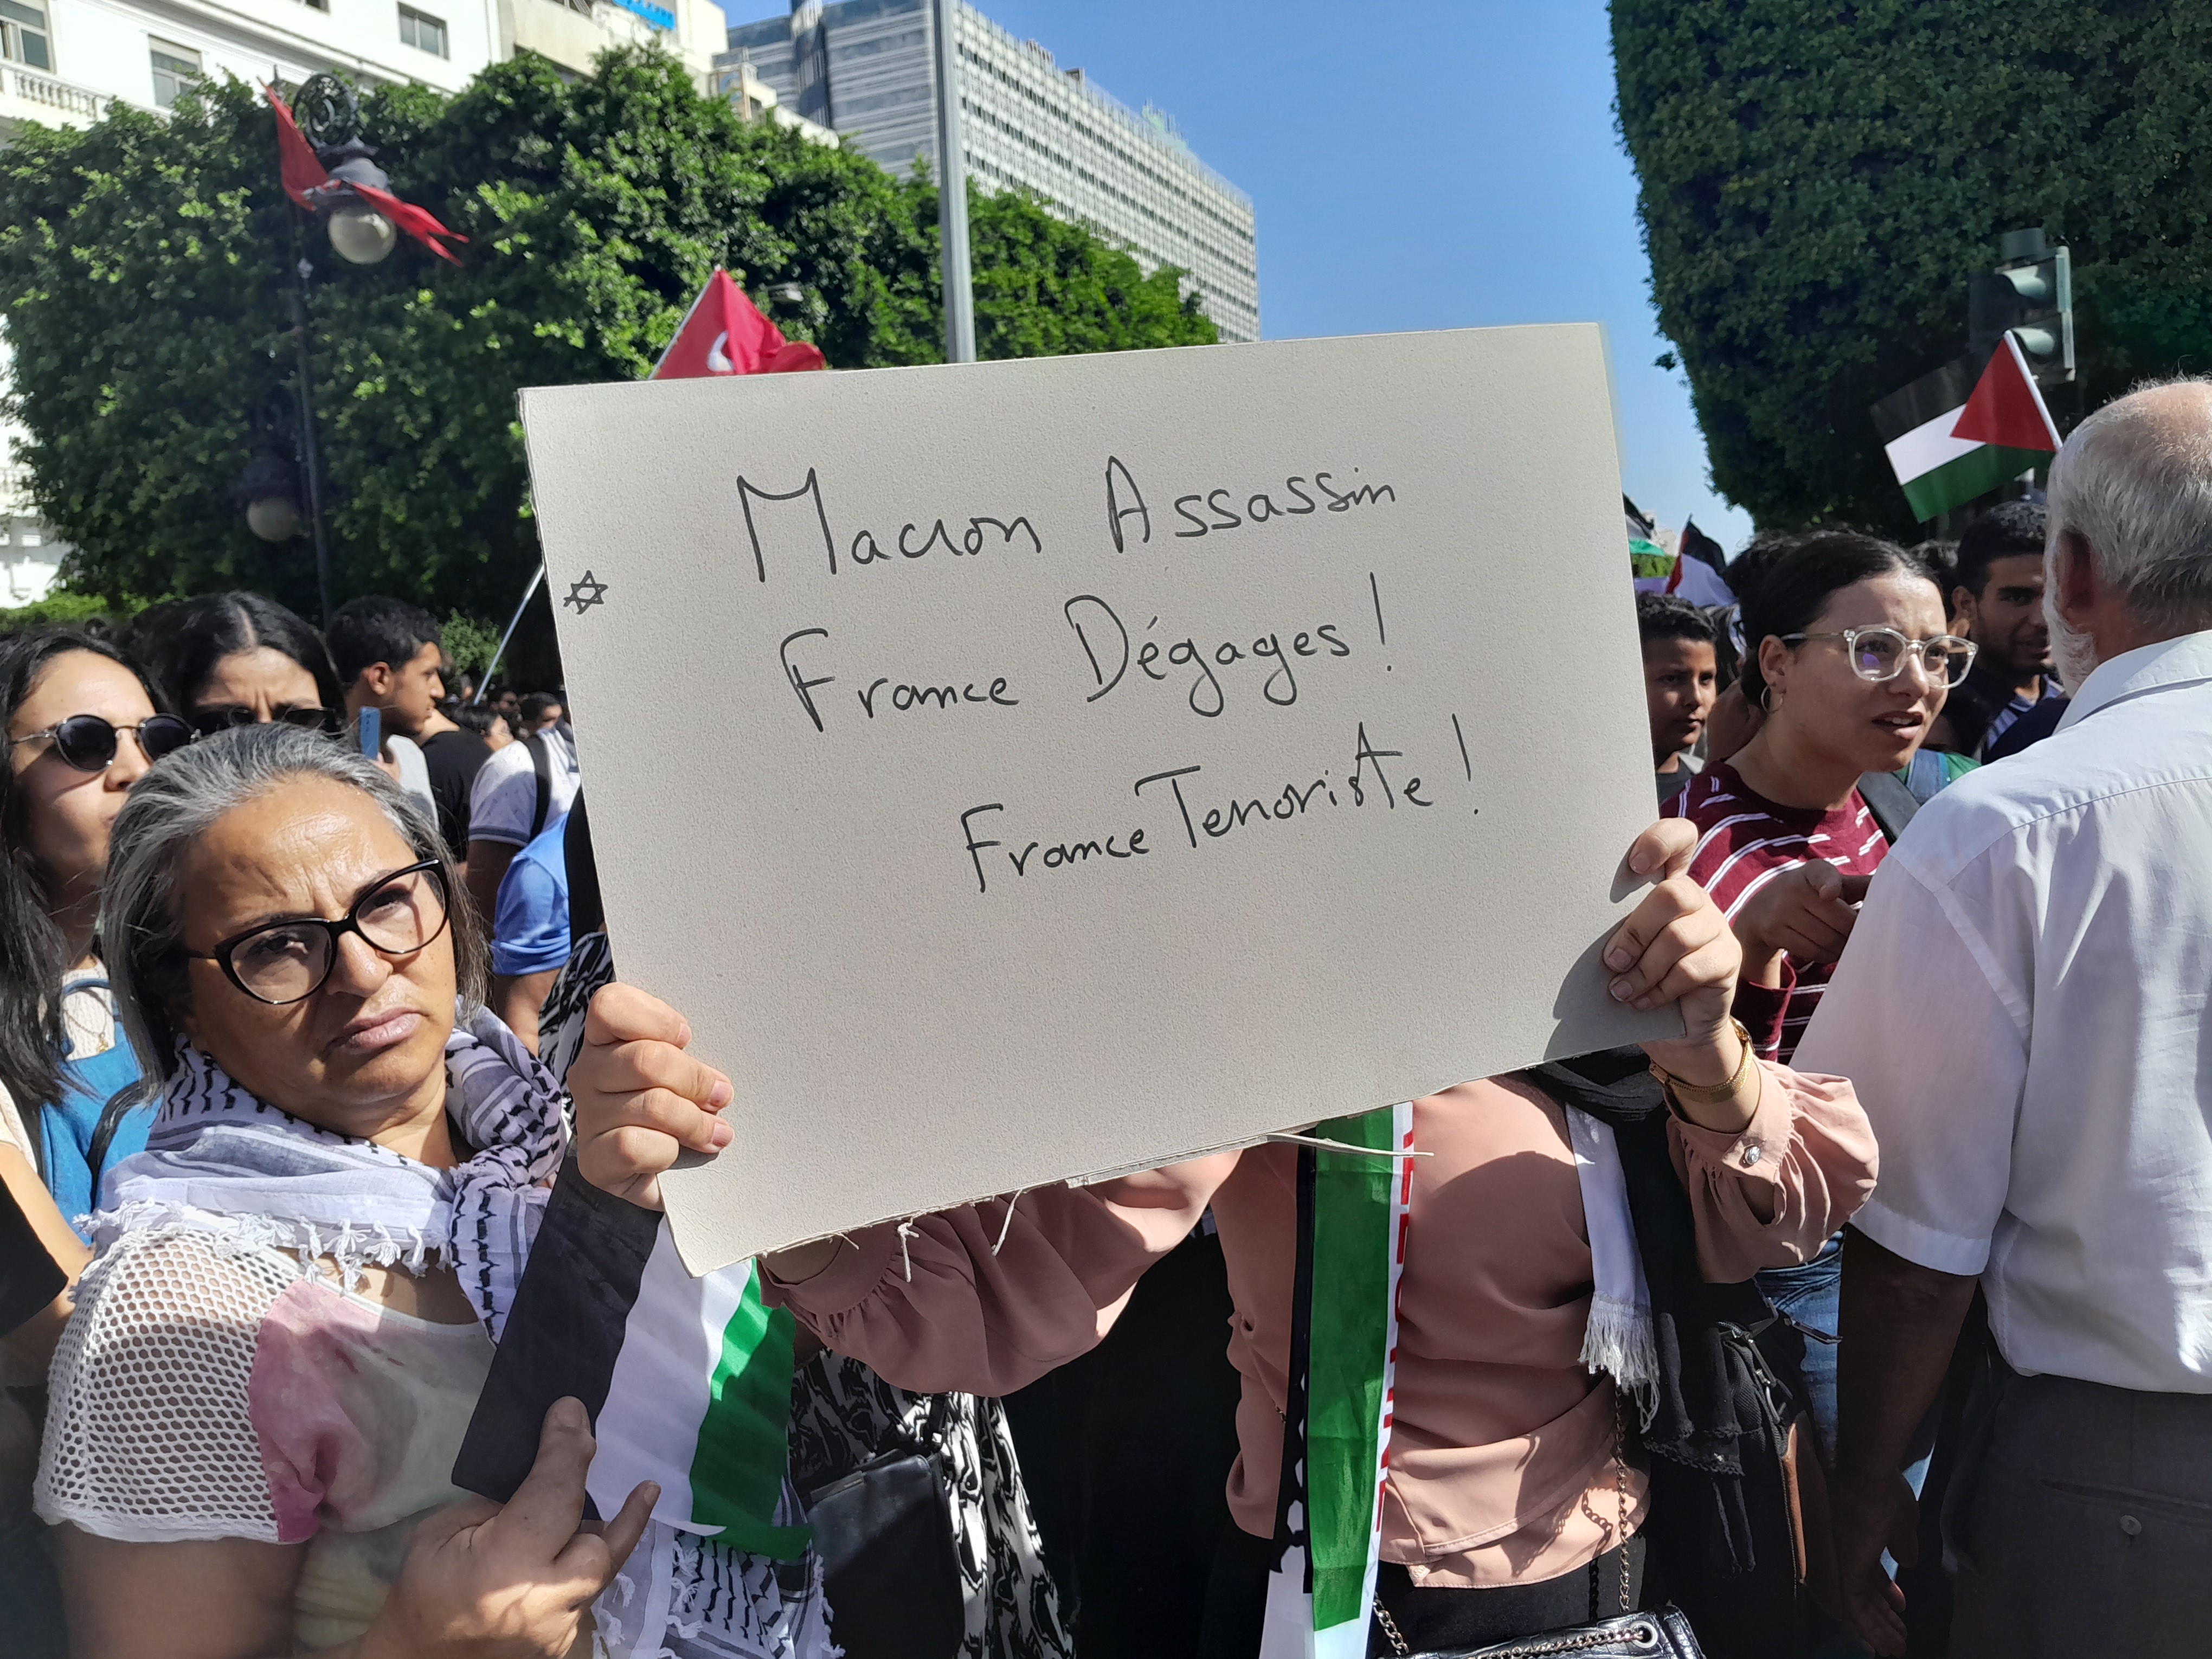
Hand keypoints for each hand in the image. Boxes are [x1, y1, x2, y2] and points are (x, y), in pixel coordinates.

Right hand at [361, 1399, 655, 1658]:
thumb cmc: (425, 1589)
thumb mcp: (442, 1534)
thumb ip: (499, 1504)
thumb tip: (546, 1473)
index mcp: (503, 1568)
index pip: (552, 1496)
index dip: (565, 1448)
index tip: (571, 1410)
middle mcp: (540, 1603)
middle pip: (599, 1549)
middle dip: (617, 1510)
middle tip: (631, 1476)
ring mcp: (556, 1631)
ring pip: (602, 1575)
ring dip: (616, 1534)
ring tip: (642, 1494)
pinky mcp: (562, 1644)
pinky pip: (586, 1596)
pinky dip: (587, 1565)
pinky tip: (588, 1542)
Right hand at [570, 984, 732, 1210]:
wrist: (670, 1170)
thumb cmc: (680, 1104)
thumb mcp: (686, 1068)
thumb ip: (691, 1055)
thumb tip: (716, 1081)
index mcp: (605, 1038)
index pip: (609, 1006)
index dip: (656, 1019)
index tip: (686, 1038)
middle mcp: (588, 1072)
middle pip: (645, 1060)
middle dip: (695, 1080)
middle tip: (721, 1095)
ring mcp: (588, 1116)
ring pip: (650, 1105)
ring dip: (694, 1121)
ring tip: (716, 1132)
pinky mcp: (593, 1160)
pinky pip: (633, 1146)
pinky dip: (667, 1150)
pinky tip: (679, 1153)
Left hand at [1605, 821, 1741, 1058]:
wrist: (1674, 1032)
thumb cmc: (1638, 981)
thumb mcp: (1622, 950)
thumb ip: (1614, 929)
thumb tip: (1585, 929)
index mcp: (1667, 884)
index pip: (1679, 838)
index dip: (1661, 840)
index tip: (1635, 864)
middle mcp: (1696, 899)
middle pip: (1673, 893)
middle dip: (1635, 931)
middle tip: (1612, 961)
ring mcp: (1716, 927)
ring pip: (1679, 936)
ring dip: (1643, 969)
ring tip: (1622, 990)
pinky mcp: (1728, 959)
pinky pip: (1691, 969)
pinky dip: (1660, 988)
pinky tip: (1643, 1001)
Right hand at [1730, 861, 1868, 985]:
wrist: (1761, 911)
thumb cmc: (1808, 895)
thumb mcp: (1828, 883)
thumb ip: (1859, 885)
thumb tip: (1899, 886)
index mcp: (1813, 871)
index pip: (1823, 875)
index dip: (1829, 885)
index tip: (1829, 894)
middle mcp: (1794, 888)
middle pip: (1839, 921)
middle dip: (1856, 933)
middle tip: (1865, 938)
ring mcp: (1781, 911)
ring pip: (1827, 939)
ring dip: (1843, 948)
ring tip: (1847, 945)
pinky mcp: (1775, 931)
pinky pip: (1812, 951)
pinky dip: (1827, 956)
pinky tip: (1830, 951)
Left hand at [1830, 1465, 1916, 1655]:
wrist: (1869, 1476)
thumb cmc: (1886, 1492)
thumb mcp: (1903, 1521)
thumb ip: (1904, 1543)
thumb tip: (1908, 1561)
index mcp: (1864, 1540)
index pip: (1872, 1573)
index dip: (1887, 1592)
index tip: (1901, 1605)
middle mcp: (1852, 1554)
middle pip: (1867, 1593)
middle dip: (1884, 1617)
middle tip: (1899, 1636)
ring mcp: (1847, 1563)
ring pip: (1861, 1606)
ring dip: (1880, 1628)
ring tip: (1896, 1647)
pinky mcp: (1846, 1570)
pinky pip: (1854, 1607)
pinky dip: (1870, 1627)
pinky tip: (1882, 1642)